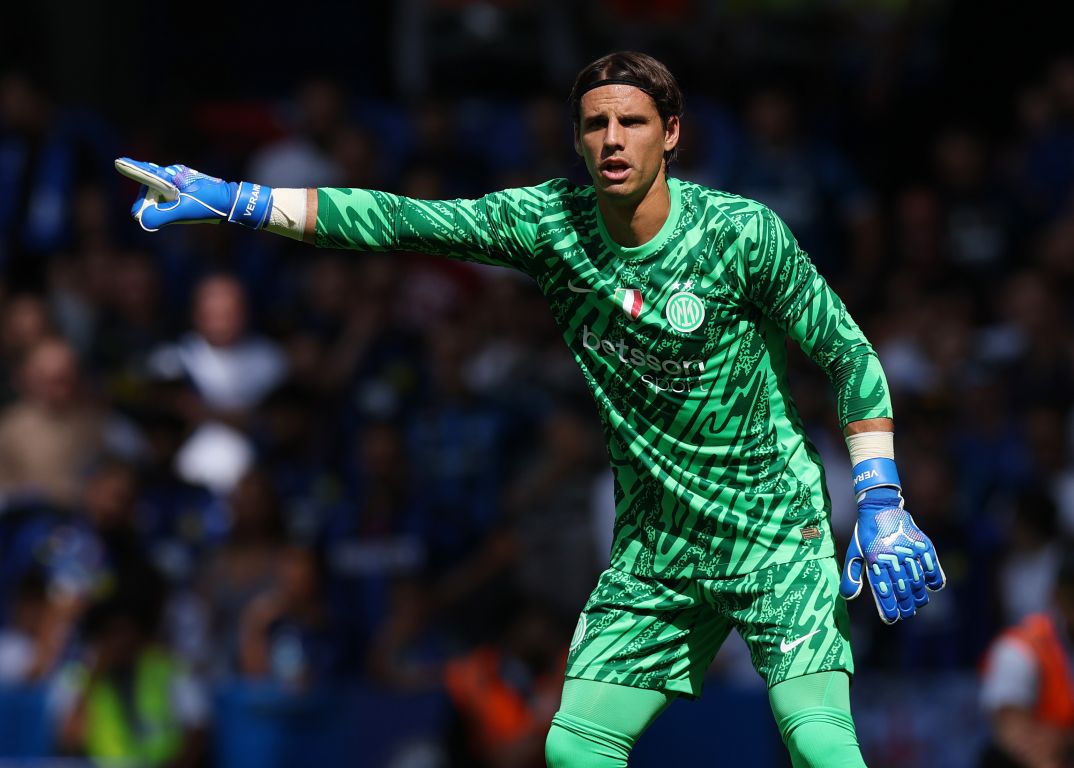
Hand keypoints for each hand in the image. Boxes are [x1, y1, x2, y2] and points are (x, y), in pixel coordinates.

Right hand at [114, 157, 271, 231]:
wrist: (232, 201)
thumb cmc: (210, 203)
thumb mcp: (186, 210)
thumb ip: (163, 215)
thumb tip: (141, 219)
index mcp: (173, 175)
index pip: (147, 173)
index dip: (132, 169)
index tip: (118, 162)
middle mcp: (174, 174)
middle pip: (149, 185)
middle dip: (146, 200)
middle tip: (142, 214)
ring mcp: (179, 181)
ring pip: (158, 192)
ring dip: (157, 204)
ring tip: (162, 213)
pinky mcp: (184, 188)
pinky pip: (167, 195)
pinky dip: (164, 204)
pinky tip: (171, 211)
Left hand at [839, 486, 945, 623]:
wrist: (880, 507)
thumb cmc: (865, 533)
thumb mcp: (854, 552)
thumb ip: (852, 575)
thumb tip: (848, 597)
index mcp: (874, 561)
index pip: (883, 592)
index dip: (889, 609)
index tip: (892, 619)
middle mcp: (892, 558)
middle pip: (903, 591)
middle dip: (905, 607)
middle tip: (906, 614)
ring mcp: (909, 552)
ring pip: (918, 582)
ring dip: (919, 597)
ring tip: (917, 604)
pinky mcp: (922, 545)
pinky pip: (931, 567)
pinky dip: (934, 579)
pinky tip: (932, 587)